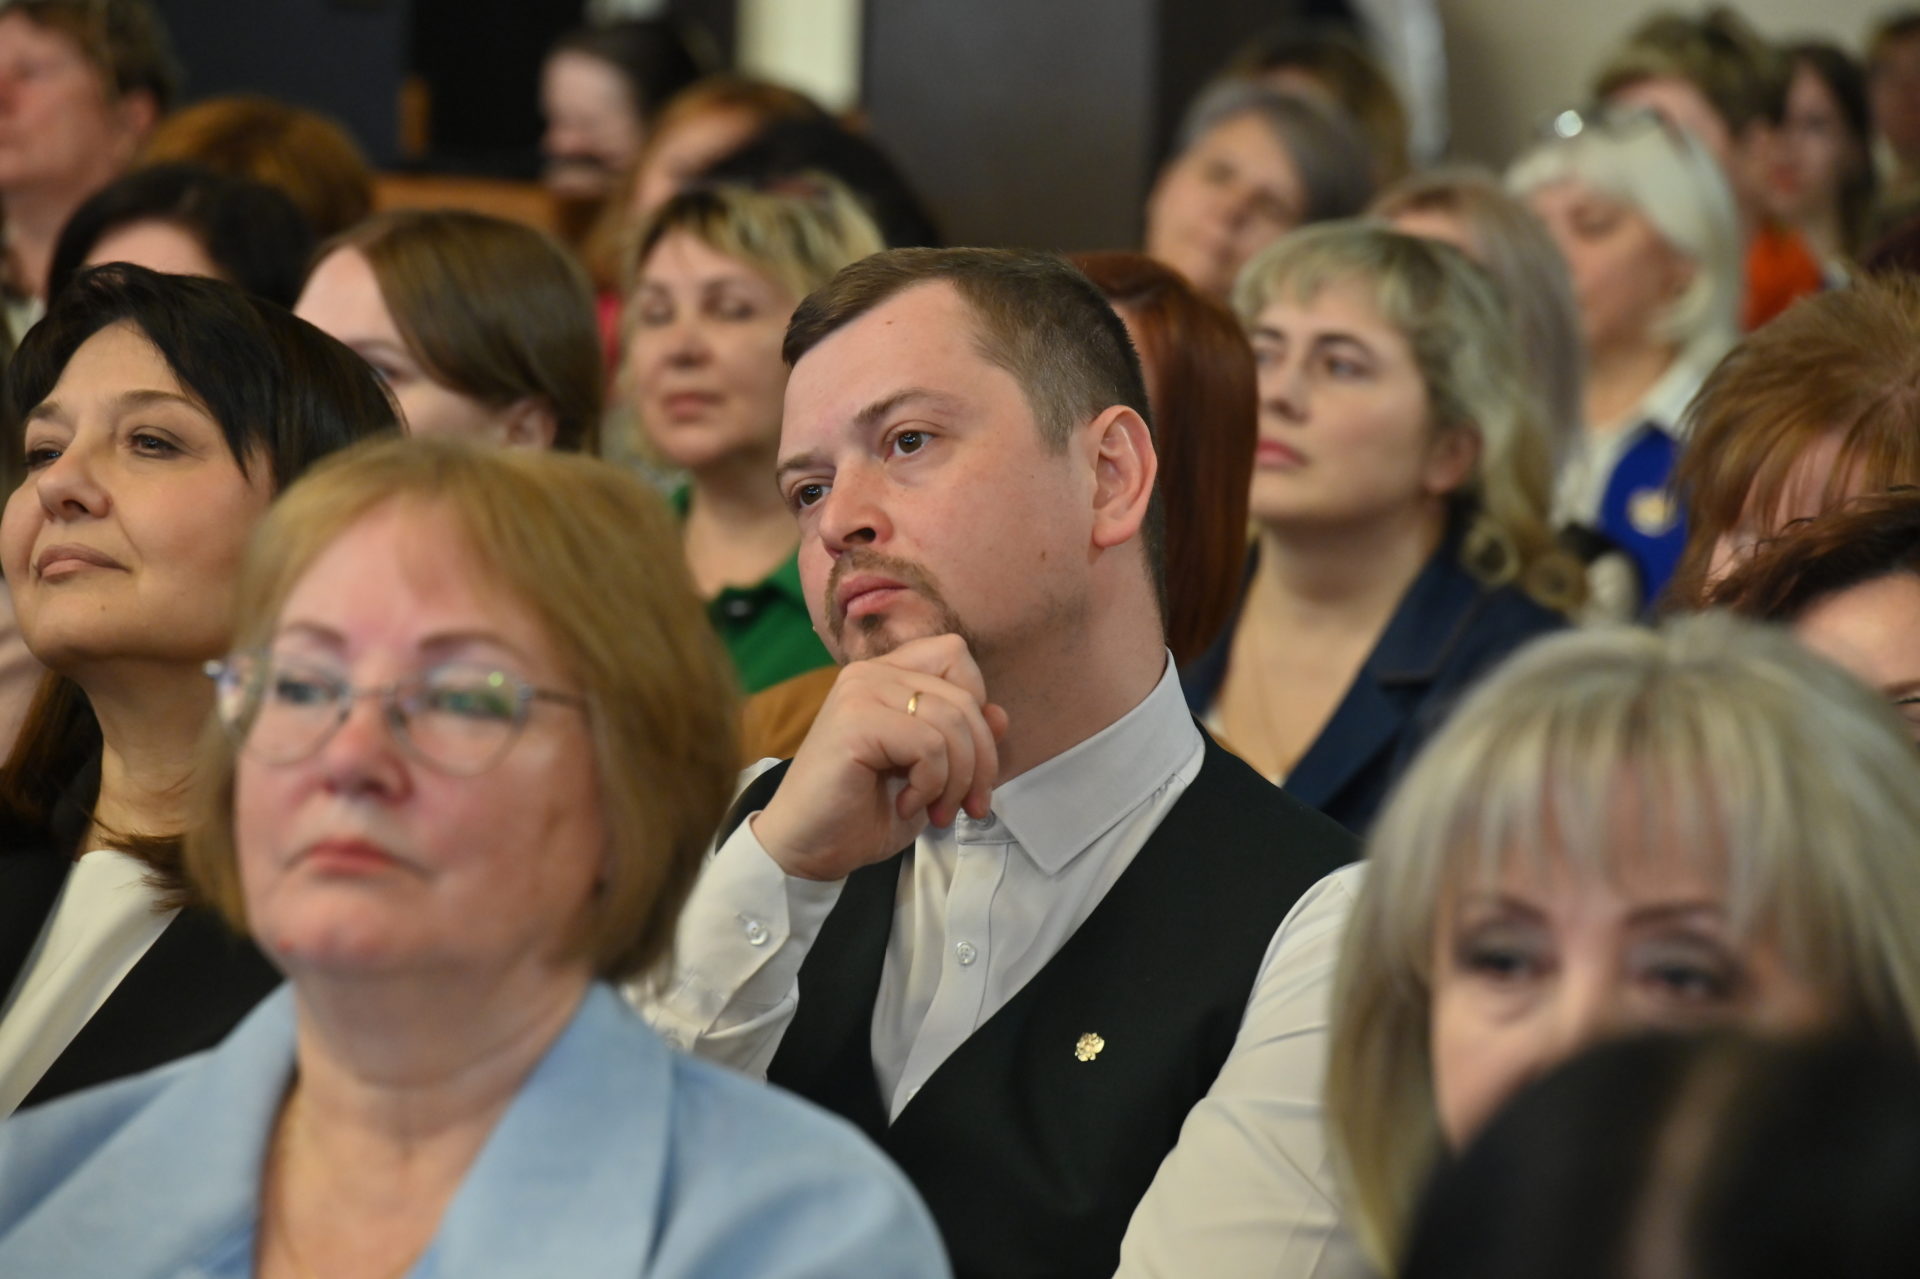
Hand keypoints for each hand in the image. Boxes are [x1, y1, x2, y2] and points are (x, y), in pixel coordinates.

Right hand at [751, 634, 1009, 881]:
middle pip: (964, 696)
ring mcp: (860, 692)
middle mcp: (870, 674)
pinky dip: (930, 784)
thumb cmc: (863, 811)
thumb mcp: (931, 774)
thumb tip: (1000, 715)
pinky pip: (928, 745)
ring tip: (935, 811)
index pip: (955, 655)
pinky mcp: (855, 721)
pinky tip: (905, 803)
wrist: (808, 848)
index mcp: (886, 676)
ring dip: (957, 779)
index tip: (968, 762)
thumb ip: (962, 739)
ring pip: (952, 721)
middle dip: (980, 761)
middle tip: (968, 806)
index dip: (976, 706)